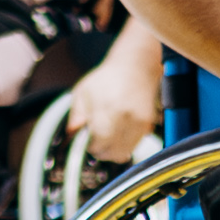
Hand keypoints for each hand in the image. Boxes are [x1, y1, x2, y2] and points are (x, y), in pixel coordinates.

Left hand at [68, 36, 165, 168]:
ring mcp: (139, 122)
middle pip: (114, 153)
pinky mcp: (148, 125)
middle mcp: (126, 117)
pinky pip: (134, 145)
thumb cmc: (107, 78)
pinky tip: (118, 132)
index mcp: (108, 108)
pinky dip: (125, 145)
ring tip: (107, 137)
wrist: (136, 67)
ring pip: (125, 153)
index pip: (100, 143)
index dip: (91, 147)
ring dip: (114, 151)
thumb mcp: (82, 92)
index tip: (88, 142)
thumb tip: (72, 135)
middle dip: (102, 152)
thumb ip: (75, 116)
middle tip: (96, 142)